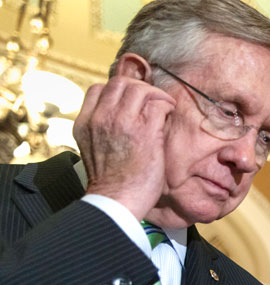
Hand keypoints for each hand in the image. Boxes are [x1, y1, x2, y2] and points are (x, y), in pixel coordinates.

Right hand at [73, 75, 175, 219]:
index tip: (133, 102)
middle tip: (152, 102)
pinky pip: (158, 104)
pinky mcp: (144, 131)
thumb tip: (119, 119)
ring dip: (156, 95)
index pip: (99, 88)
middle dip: (140, 88)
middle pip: (120, 83)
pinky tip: (169, 115)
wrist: (116, 201)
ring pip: (139, 89)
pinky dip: (166, 105)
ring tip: (163, 108)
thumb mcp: (93, 150)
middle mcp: (101, 117)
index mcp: (85, 122)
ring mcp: (122, 122)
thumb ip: (101, 130)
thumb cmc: (112, 183)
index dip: (119, 91)